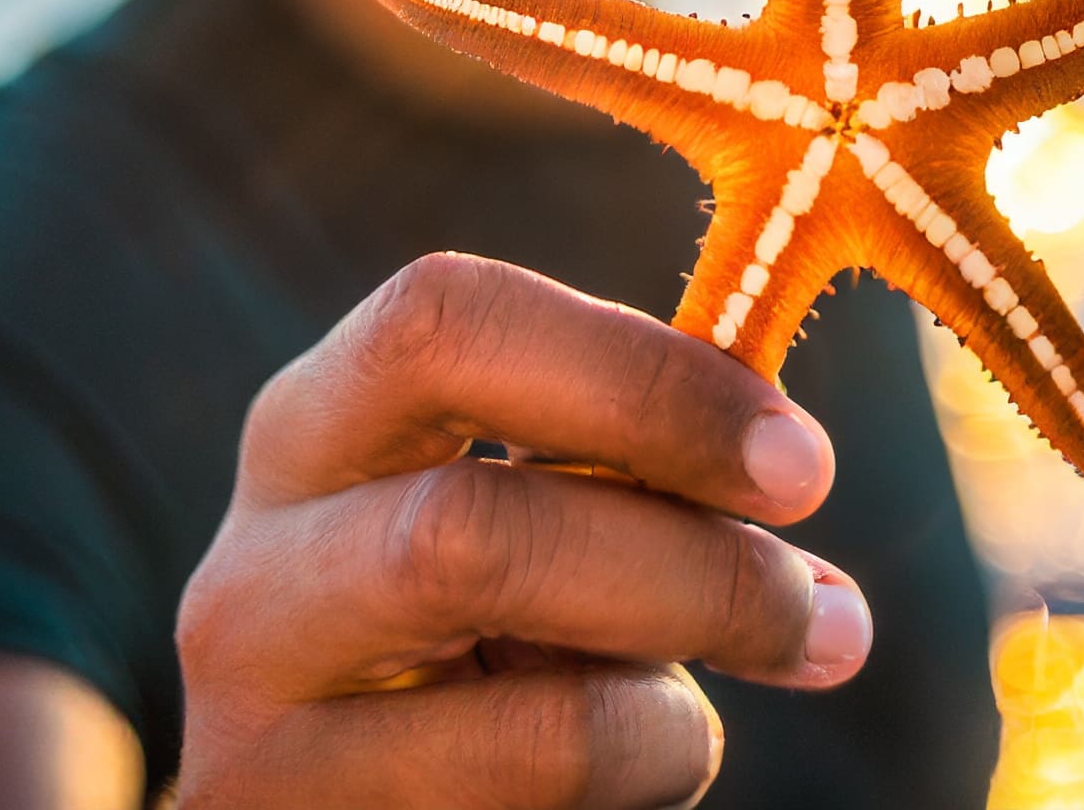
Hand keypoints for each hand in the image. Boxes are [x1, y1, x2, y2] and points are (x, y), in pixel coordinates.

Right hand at [172, 253, 870, 807]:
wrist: (334, 803)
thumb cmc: (472, 626)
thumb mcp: (518, 510)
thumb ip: (613, 462)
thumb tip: (782, 459)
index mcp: (312, 429)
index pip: (442, 323)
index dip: (639, 375)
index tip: (792, 454)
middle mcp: (253, 574)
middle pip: (472, 531)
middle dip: (693, 570)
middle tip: (831, 615)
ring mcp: (256, 740)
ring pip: (537, 723)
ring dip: (684, 712)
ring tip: (734, 709)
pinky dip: (640, 785)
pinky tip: (640, 767)